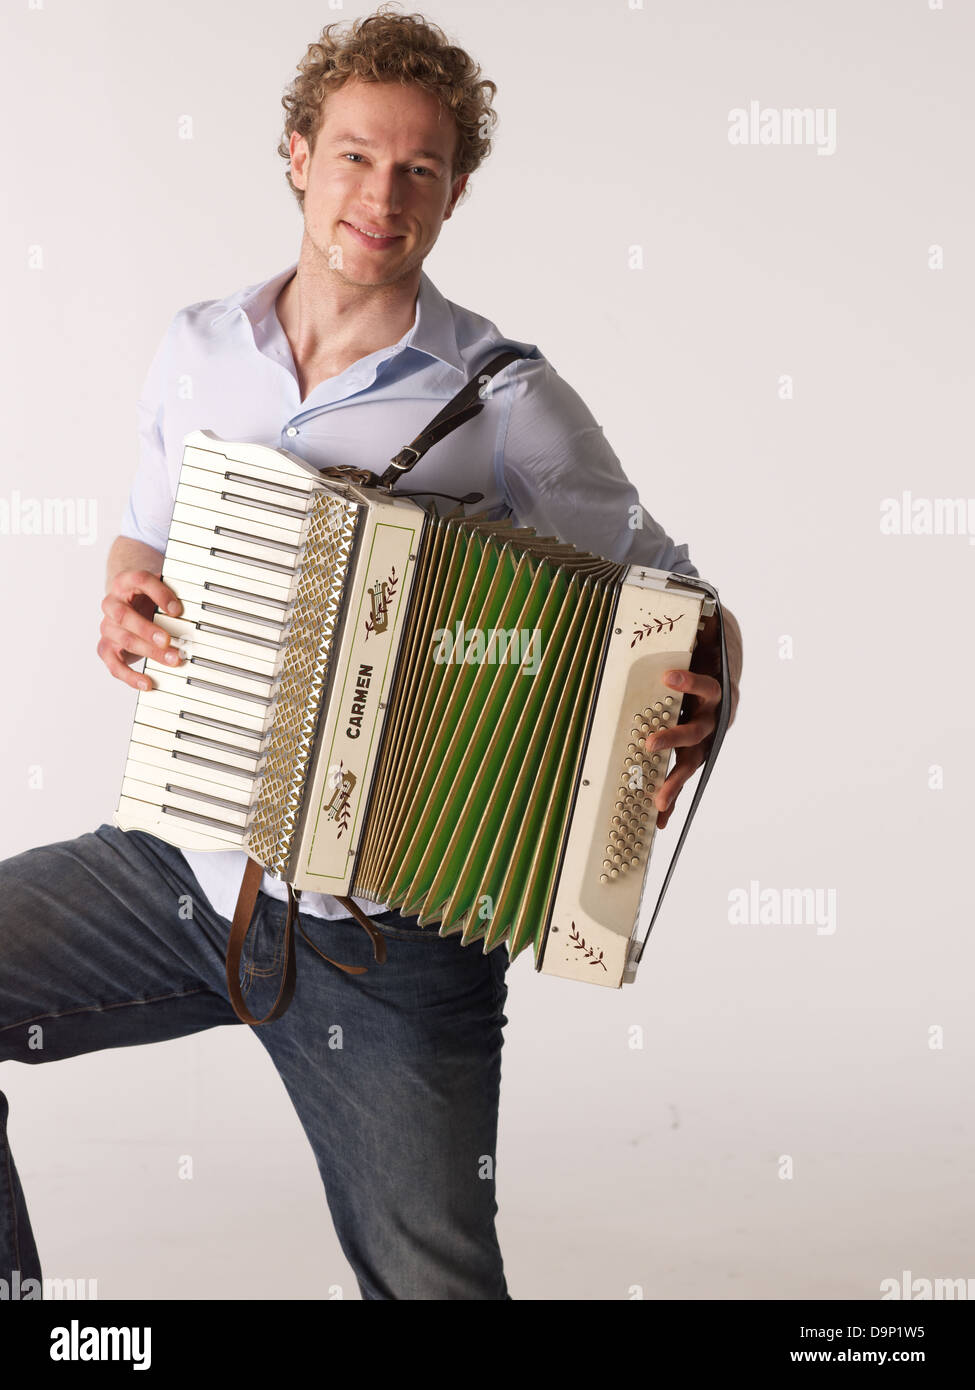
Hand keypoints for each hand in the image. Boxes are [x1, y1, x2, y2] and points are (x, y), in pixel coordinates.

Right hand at [97, 569, 182, 690]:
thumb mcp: (160, 590)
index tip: (177, 609)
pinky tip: (148, 682)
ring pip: (125, 640)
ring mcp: (107, 627)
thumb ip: (173, 595)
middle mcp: (112, 603)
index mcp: (126, 582)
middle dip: (148, 629)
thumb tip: (198, 609)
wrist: (128, 604)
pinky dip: (131, 676)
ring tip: (173, 660)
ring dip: (149, 652)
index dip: (158, 594)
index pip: (140, 581)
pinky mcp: (106, 648)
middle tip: (168, 640)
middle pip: (124, 616)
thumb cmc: (147, 597)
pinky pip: (114, 665)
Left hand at [644, 607, 741, 828]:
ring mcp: (707, 736)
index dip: (690, 684)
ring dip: (674, 782)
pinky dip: (672, 796)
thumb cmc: (708, 644)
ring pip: (692, 762)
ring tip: (657, 802)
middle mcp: (716, 715)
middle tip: (650, 742)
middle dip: (674, 737)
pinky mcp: (696, 749)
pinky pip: (685, 775)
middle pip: (698, 729)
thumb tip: (698, 595)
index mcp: (719, 687)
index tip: (668, 677)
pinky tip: (659, 819)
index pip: (707, 686)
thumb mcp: (707, 628)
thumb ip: (703, 618)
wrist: (725, 657)